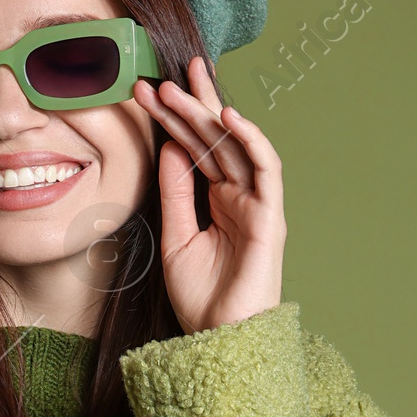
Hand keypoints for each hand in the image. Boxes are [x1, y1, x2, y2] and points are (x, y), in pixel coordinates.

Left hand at [133, 58, 286, 334]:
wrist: (220, 339)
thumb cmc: (202, 296)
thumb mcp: (176, 236)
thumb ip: (175, 192)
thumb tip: (168, 146)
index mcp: (217, 199)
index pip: (195, 148)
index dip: (173, 119)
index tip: (145, 92)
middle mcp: (240, 195)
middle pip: (213, 139)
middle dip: (189, 105)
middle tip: (160, 77)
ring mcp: (257, 203)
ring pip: (234, 146)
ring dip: (209, 114)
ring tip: (180, 88)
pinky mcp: (271, 216)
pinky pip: (265, 169)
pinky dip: (249, 140)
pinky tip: (227, 117)